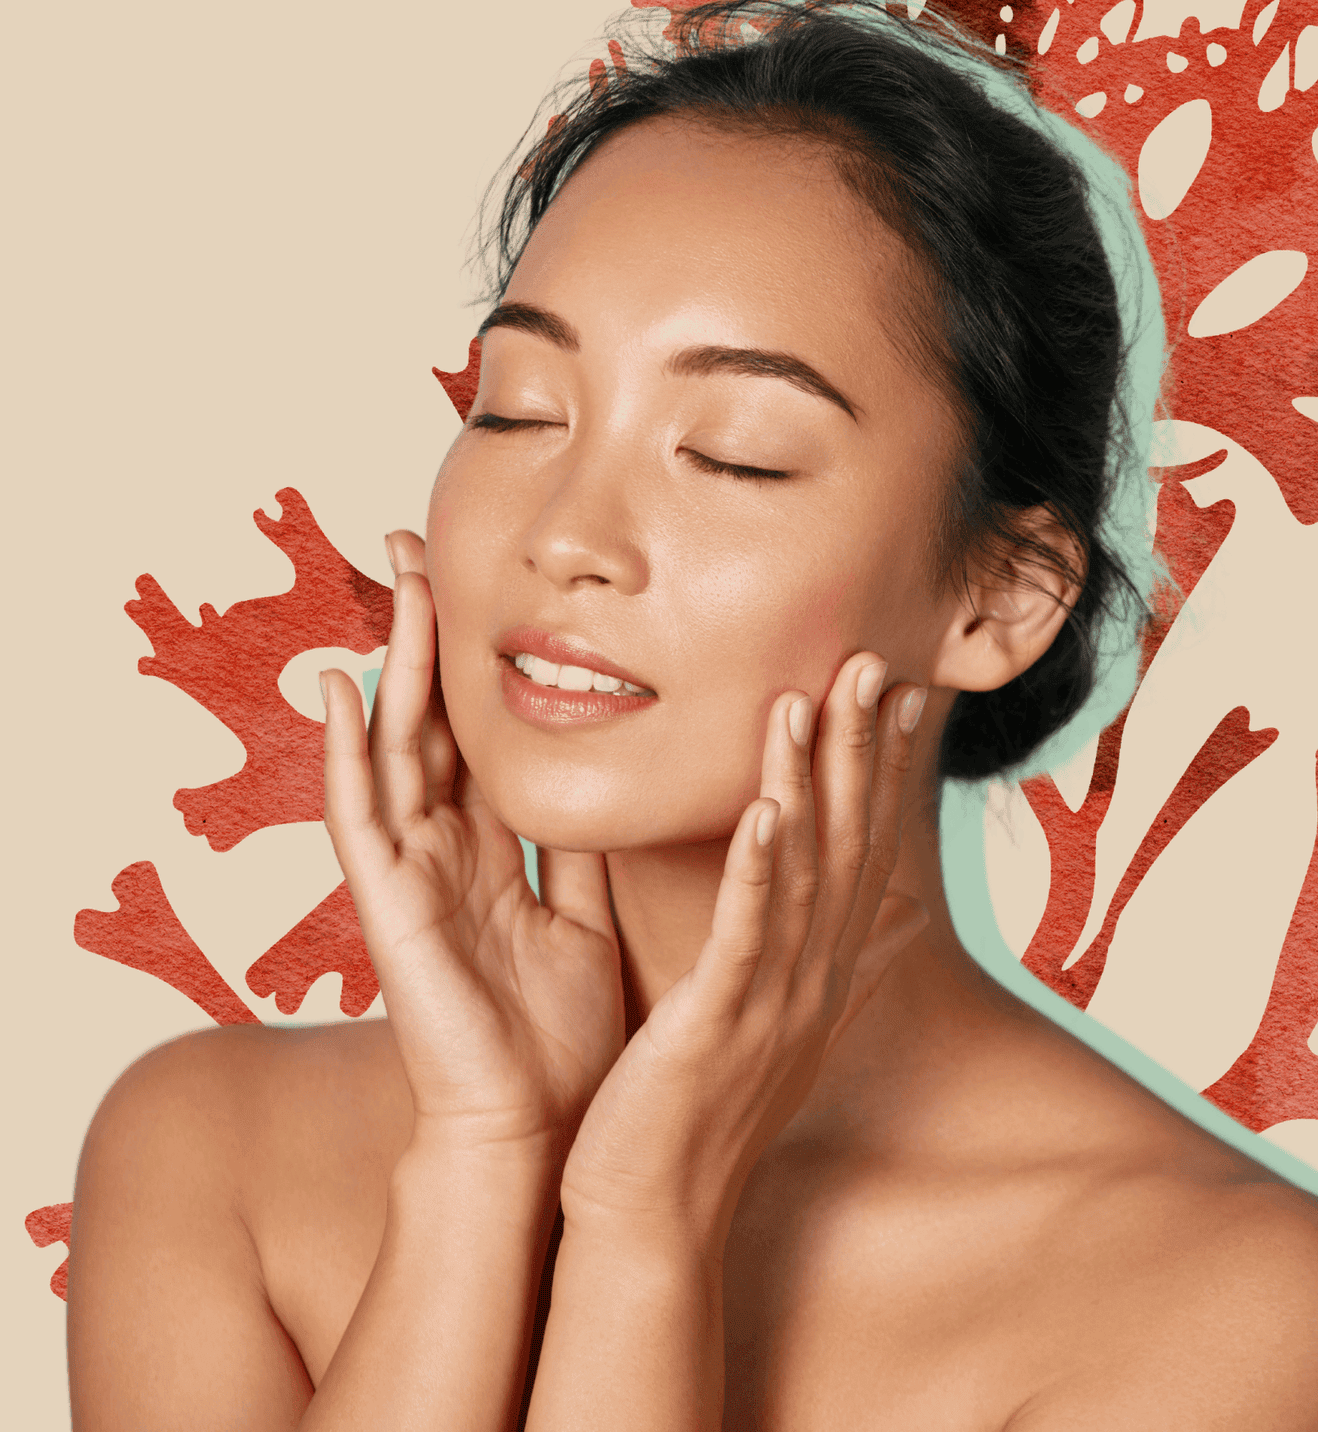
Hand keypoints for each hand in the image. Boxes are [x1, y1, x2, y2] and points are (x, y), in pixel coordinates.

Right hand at [321, 530, 624, 1153]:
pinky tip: (343, 687)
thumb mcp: (584, 915)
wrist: (536, 1130)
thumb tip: (616, 776)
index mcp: (491, 854)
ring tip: (394, 579)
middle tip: (421, 547)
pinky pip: (360, 818)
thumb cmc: (557, 1036)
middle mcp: (442, 852)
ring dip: (393, 664)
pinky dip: (348, 753)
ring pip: (395, 748)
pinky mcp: (388, 909)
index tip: (481, 587)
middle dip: (425, 637)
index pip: (476, 737)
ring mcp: (409, 876)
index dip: (474, 665)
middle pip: (429, 723)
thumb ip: (584, 847)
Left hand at [556, 652, 930, 1249]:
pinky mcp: (718, 1023)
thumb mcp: (782, 1024)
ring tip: (817, 696)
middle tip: (874, 662)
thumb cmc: (701, 1111)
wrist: (652, 1215)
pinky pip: (746, 931)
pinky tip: (766, 806)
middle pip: (850, 844)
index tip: (899, 693)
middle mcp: (812, 978)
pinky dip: (759, 866)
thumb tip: (907, 920)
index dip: (884, 770)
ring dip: (813, 779)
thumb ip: (840, 962)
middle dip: (862, 750)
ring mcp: (772, 1001)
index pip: (864, 850)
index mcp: (819, 970)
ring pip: (804, 870)